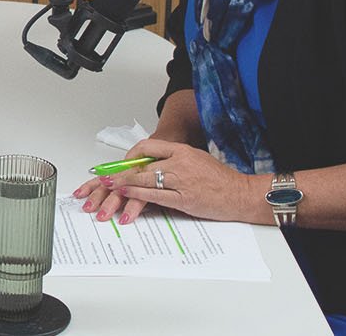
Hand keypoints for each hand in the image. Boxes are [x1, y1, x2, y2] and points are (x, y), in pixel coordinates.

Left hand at [81, 139, 268, 224]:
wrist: (240, 194)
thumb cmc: (219, 178)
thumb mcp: (195, 158)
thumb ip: (173, 159)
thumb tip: (149, 165)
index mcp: (182, 150)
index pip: (148, 146)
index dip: (131, 155)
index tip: (122, 164)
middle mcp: (180, 163)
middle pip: (142, 165)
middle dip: (120, 172)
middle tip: (104, 177)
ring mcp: (181, 181)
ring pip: (145, 180)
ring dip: (124, 184)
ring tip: (109, 187)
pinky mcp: (184, 199)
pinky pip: (155, 196)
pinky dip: (138, 196)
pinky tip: (127, 196)